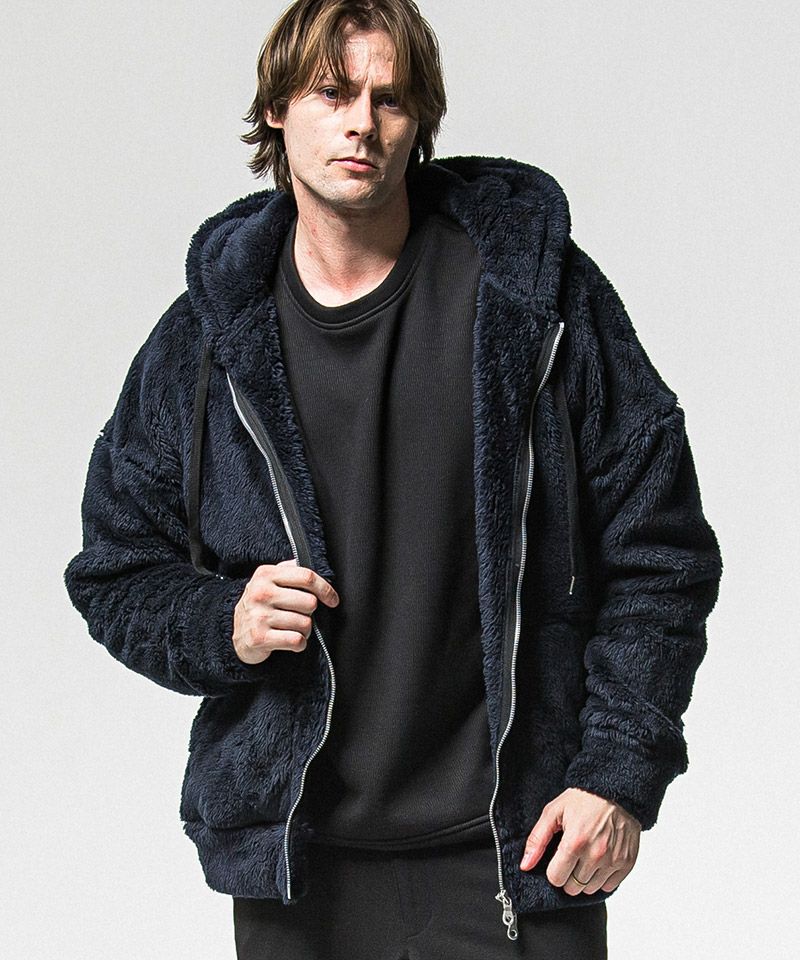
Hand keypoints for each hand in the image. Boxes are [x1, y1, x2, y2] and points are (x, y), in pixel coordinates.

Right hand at [232, 558, 339, 663]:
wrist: (238, 634)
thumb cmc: (261, 605)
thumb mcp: (270, 581)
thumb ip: (291, 570)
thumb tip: (320, 569)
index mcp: (266, 574)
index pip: (306, 577)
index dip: (325, 589)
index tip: (333, 600)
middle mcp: (261, 593)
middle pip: (309, 602)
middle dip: (311, 613)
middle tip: (300, 616)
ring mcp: (259, 616)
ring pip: (305, 623)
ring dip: (305, 630)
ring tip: (292, 629)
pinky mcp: (259, 638)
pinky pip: (296, 640)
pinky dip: (299, 644)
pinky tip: (291, 641)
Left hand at [519, 787, 640, 895]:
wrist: (616, 791)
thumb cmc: (584, 799)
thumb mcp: (553, 812)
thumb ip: (537, 840)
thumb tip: (525, 865)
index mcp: (575, 842)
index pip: (556, 879)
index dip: (553, 870)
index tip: (558, 858)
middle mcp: (596, 855)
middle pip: (572, 888)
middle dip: (568, 874)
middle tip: (572, 856)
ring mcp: (613, 861)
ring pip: (590, 889)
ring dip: (584, 878)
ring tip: (586, 856)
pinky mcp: (626, 863)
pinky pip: (609, 887)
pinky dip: (602, 878)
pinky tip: (600, 860)